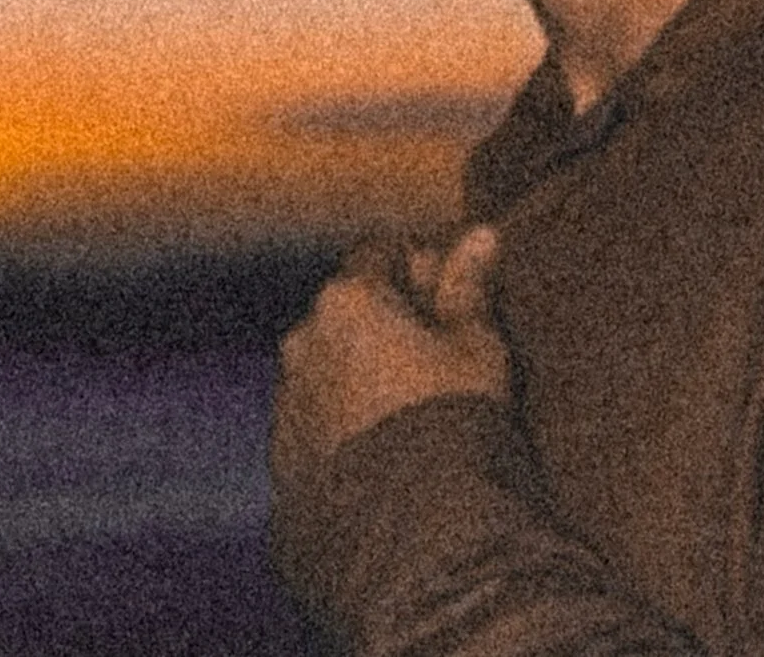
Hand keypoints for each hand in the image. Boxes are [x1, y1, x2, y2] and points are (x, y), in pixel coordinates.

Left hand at [271, 222, 509, 499]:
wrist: (404, 528)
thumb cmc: (448, 418)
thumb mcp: (475, 347)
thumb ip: (469, 287)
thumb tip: (481, 234)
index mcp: (348, 299)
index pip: (382, 252)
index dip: (420, 269)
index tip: (449, 299)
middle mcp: (304, 340)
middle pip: (348, 309)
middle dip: (384, 322)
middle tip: (433, 356)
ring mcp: (287, 400)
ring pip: (328, 365)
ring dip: (358, 372)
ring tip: (406, 409)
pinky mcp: (282, 456)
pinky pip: (315, 419)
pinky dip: (341, 420)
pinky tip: (381, 446)